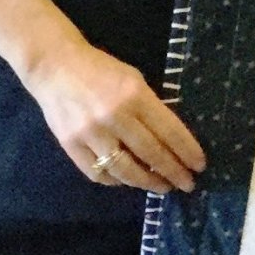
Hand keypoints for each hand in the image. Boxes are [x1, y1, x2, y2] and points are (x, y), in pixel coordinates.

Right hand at [22, 39, 206, 193]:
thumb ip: (150, 107)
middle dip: (173, 172)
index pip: (169, 130)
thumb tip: (169, 139)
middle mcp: (114, 116)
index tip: (199, 165)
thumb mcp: (134, 79)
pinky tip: (128, 181)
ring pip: (125, 169)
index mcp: (135, 96)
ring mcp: (90, 133)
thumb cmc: (102, 70)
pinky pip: (97, 173)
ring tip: (162, 187)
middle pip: (151, 153)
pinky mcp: (70, 146)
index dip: (187, 151)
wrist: (55, 67)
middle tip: (187, 184)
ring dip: (147, 182)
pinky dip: (116, 180)